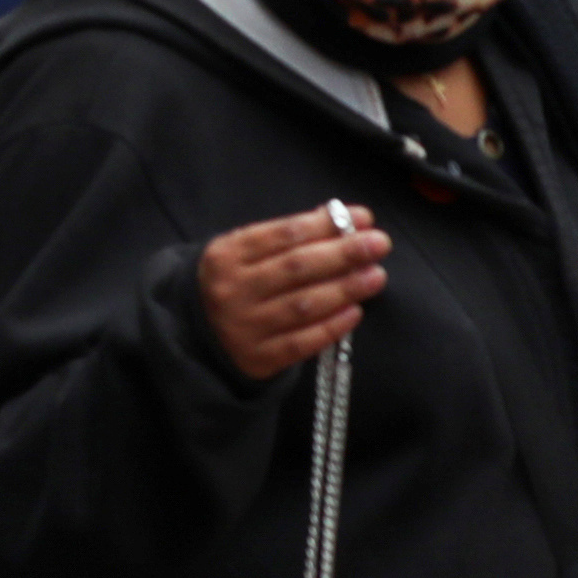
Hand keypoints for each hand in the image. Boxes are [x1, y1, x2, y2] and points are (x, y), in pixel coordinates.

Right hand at [196, 203, 388, 380]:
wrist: (198, 333)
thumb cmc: (235, 282)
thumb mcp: (244, 252)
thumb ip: (286, 237)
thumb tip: (341, 219)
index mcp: (227, 255)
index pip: (284, 234)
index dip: (326, 225)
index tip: (363, 218)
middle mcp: (233, 289)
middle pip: (296, 268)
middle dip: (343, 253)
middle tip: (379, 244)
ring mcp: (245, 326)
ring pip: (303, 305)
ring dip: (345, 288)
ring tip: (375, 276)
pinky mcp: (259, 358)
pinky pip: (302, 343)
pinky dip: (332, 326)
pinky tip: (355, 311)